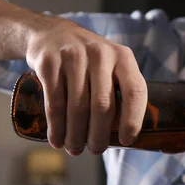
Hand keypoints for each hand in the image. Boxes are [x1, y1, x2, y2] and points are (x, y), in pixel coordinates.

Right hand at [25, 17, 146, 155]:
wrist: (51, 33)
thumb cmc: (90, 61)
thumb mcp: (112, 65)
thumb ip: (122, 91)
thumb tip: (128, 136)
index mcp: (123, 58)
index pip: (135, 91)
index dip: (133, 120)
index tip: (127, 141)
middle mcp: (101, 54)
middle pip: (103, 105)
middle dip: (99, 134)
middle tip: (96, 150)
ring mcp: (73, 56)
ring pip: (77, 106)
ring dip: (76, 134)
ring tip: (75, 149)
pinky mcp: (49, 62)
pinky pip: (54, 101)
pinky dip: (56, 125)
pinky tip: (57, 139)